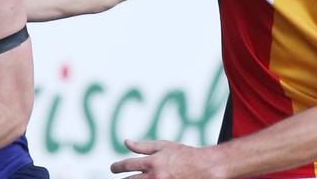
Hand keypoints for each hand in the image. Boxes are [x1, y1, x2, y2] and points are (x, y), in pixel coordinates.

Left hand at [110, 139, 224, 178]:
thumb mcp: (163, 146)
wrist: (203, 167)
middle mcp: (155, 176)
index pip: (128, 165)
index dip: (117, 167)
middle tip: (118, 178)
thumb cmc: (182, 154)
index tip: (113, 168)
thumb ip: (143, 146)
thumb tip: (126, 142)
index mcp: (152, 162)